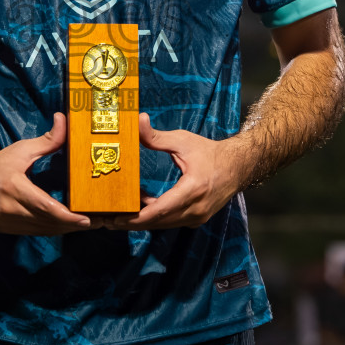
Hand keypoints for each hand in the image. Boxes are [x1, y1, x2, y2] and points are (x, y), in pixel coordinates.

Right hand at [0, 114, 92, 234]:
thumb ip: (46, 140)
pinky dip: (51, 230)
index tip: (86, 219)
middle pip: (48, 223)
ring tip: (84, 225)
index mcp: (14, 189)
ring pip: (43, 231)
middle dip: (72, 225)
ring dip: (64, 230)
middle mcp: (10, 210)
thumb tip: (64, 121)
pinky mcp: (7, 231)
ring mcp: (8, 224)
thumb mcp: (20, 150)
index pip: (45, 207)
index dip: (68, 217)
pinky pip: (34, 233)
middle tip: (95, 222)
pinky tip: (64, 226)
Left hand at [102, 114, 250, 230]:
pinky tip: (140, 205)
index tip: (117, 218)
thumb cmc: (210, 152)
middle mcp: (196, 208)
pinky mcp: (196, 218)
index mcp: (193, 189)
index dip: (137, 217)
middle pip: (158, 222)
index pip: (161, 210)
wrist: (238, 166)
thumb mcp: (183, 141)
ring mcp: (197, 217)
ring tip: (116, 215)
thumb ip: (156, 136)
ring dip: (141, 220)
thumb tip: (137, 120)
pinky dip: (155, 216)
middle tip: (107, 221)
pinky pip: (171, 221)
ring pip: (163, 224)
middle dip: (132, 223)